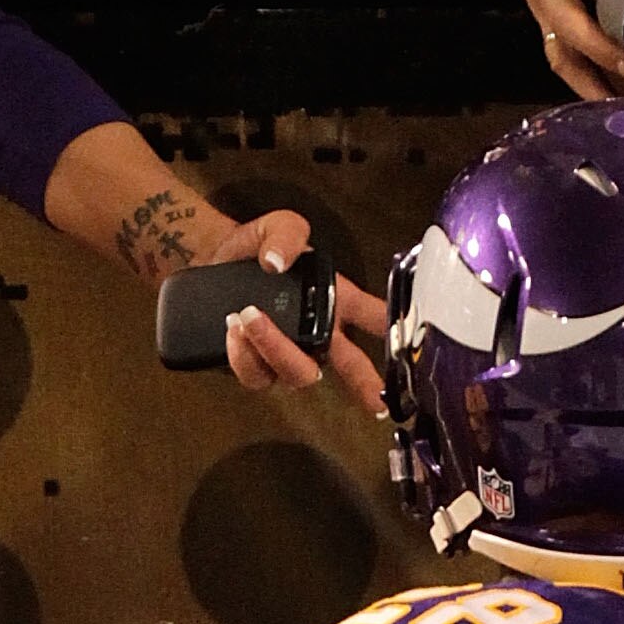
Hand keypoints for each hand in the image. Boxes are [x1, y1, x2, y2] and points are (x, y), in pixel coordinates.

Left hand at [201, 206, 387, 414]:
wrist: (211, 260)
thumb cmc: (256, 247)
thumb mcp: (278, 226)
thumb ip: (287, 234)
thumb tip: (276, 262)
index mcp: (336, 302)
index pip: (376, 320)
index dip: (399, 336)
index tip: (412, 349)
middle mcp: (318, 335)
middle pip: (347, 367)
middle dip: (362, 383)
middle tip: (368, 396)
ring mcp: (287, 354)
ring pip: (298, 374)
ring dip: (278, 349)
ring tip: (250, 317)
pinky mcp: (254, 366)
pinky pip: (257, 376)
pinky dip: (245, 356)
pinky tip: (233, 330)